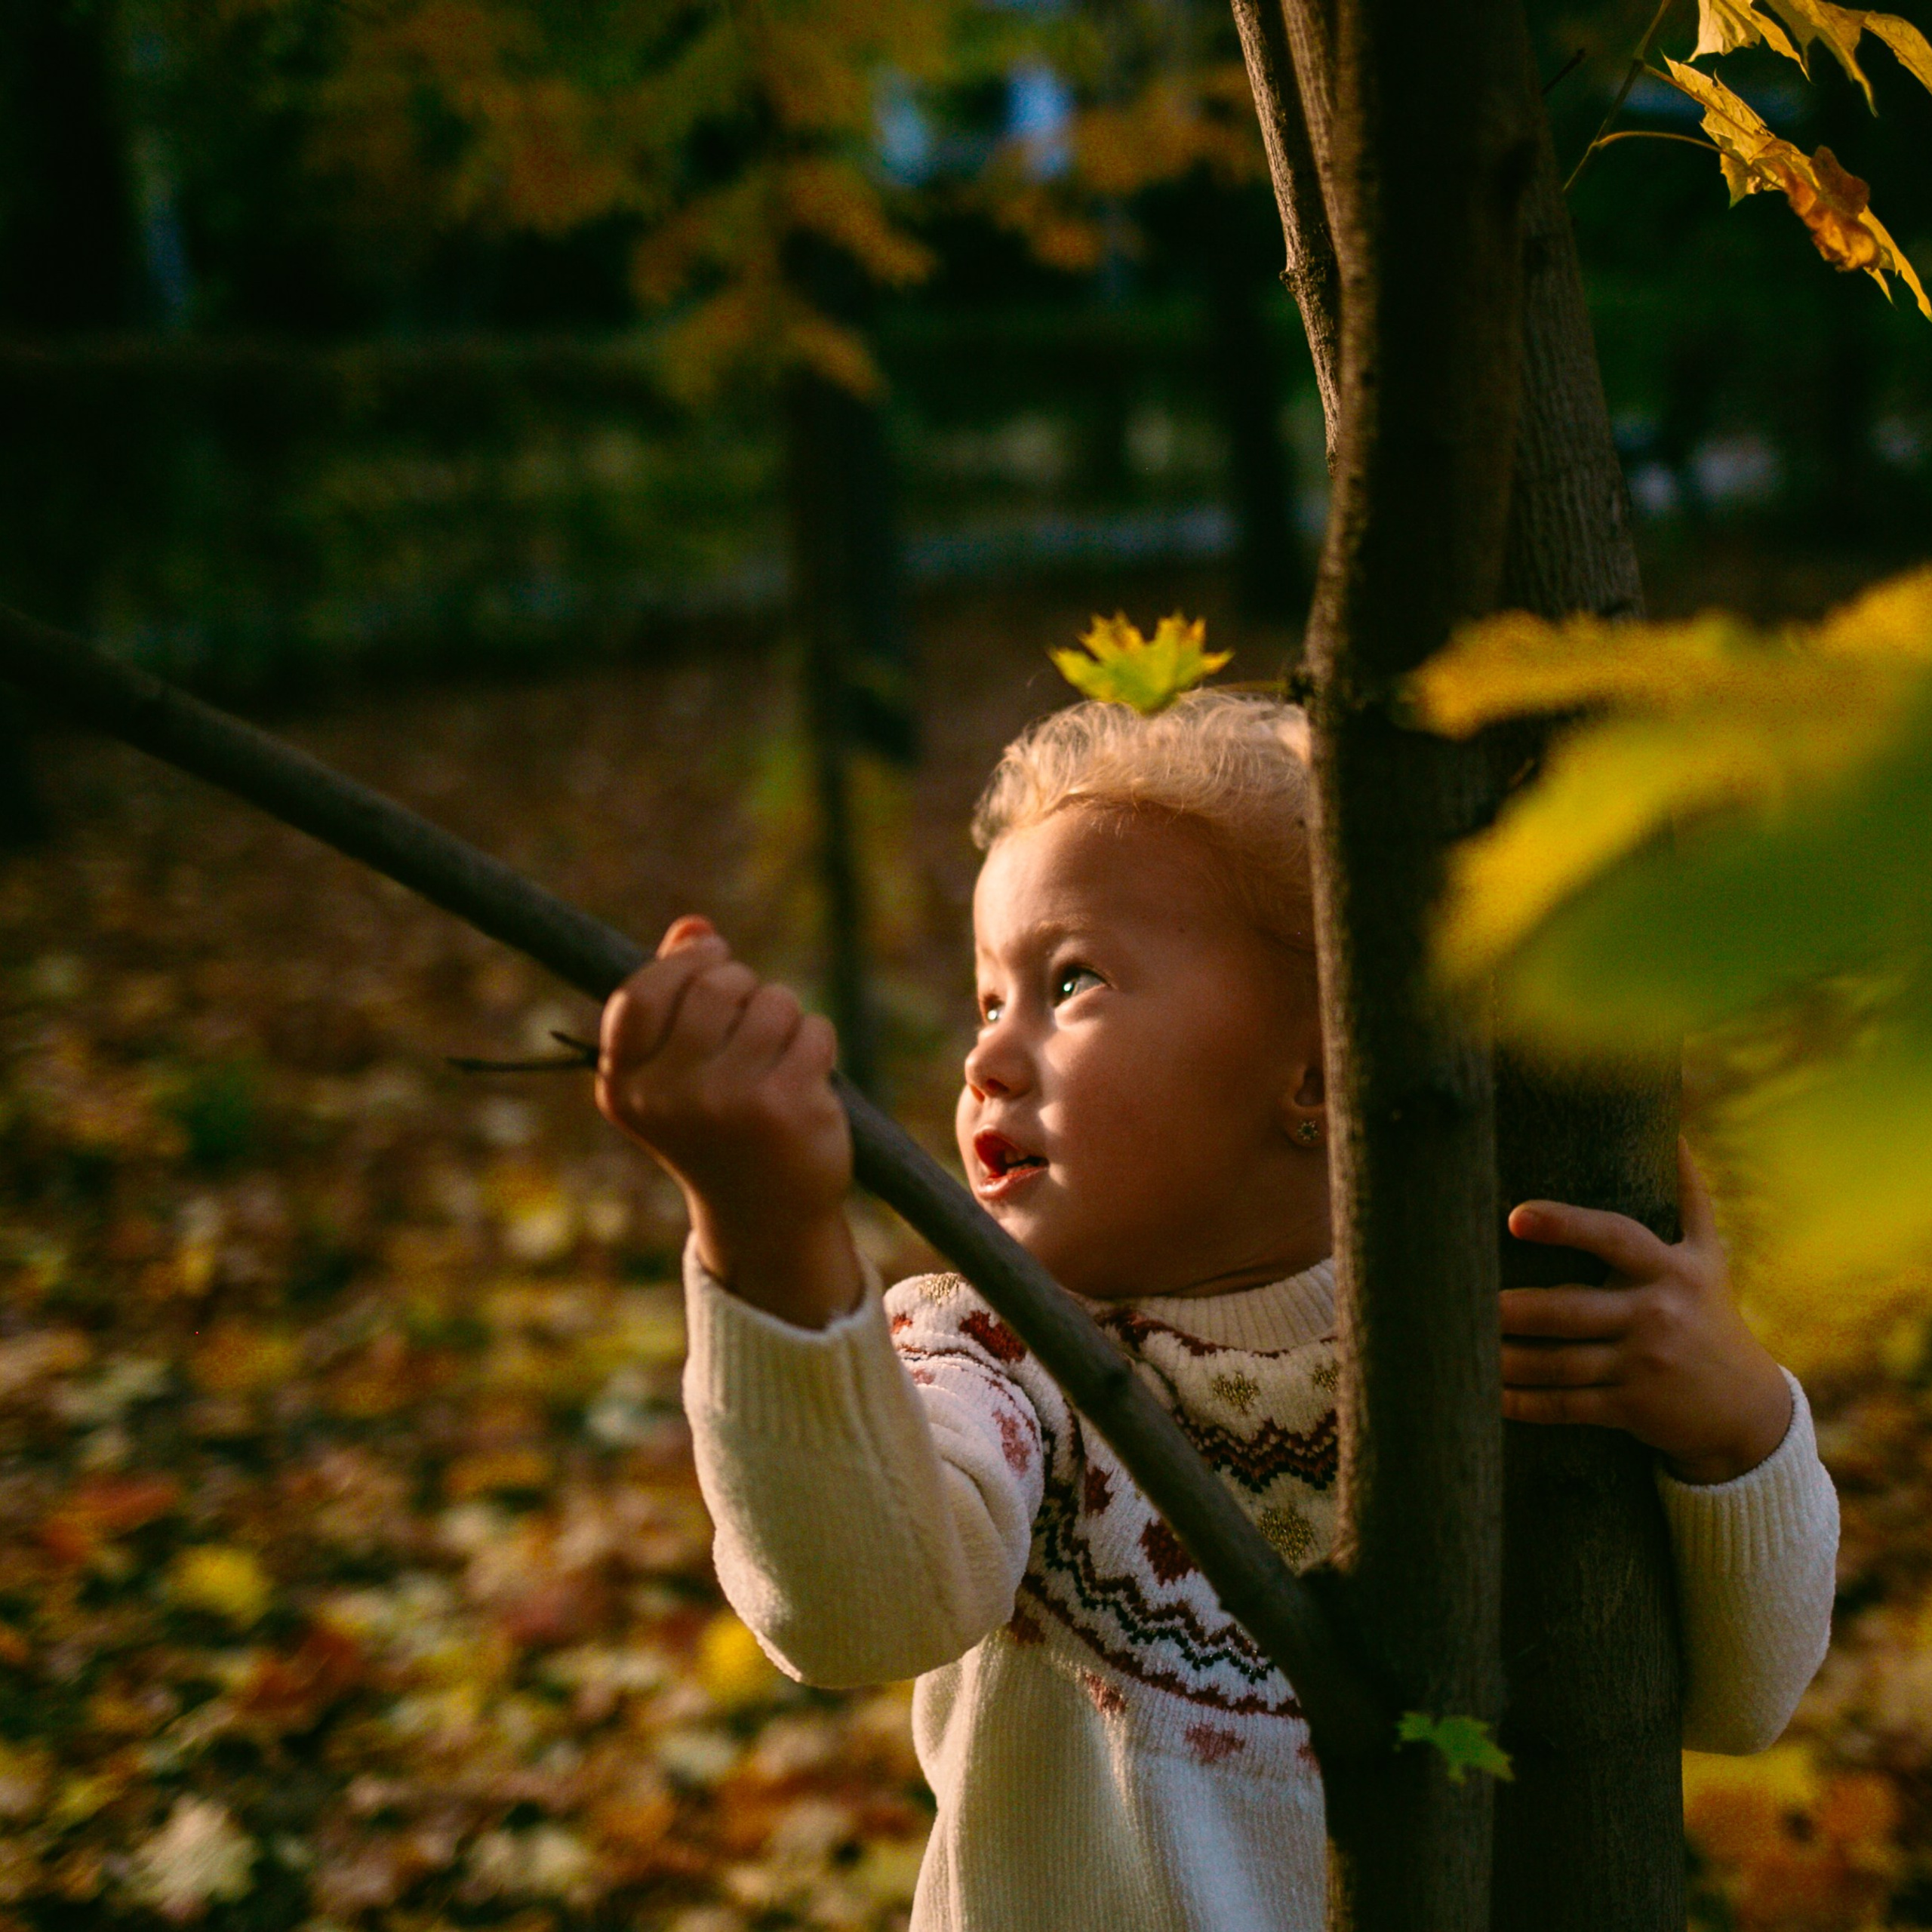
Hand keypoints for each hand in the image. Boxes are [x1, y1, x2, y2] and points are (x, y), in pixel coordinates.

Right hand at [596, 915, 860, 1327]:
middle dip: (744, 987)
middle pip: (716, 985)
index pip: (641, 993)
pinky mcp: (785, 1107)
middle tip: (752, 1023)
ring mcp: (726, 1103)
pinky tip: (805, 1082)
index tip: (713, 955)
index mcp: (625, 1086)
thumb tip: (695, 927)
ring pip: (772, 1002)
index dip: (683, 961)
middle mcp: (668, 1097)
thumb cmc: (718, 1126)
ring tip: (778, 1057)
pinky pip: (813, 1030)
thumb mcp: (677, 1071)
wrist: (766, 1216)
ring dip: (785, 1016)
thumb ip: (676, 994)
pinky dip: (816, 1043)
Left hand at [1499, 1140, 1792, 1484]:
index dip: (1566, 1224)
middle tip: (1467, 1299)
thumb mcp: (1709, 1257)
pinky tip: (1487, 1394)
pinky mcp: (1632, 1410)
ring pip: (1560, 1363)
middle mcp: (1658, 1315)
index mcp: (1671, 1270)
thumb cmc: (1710, 1314)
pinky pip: (1566, 1406)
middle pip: (1571, 1310)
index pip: (1614, 1237)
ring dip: (1506, 1359)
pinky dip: (1524, 1403)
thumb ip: (1689, 1196)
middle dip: (1517, 1309)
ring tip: (1462, 1345)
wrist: (1748, 1410)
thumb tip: (1674, 1129)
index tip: (1516, 1216)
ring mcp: (1643, 1366)